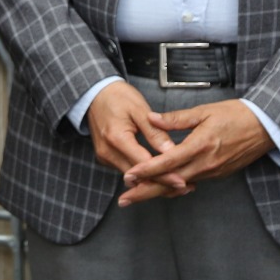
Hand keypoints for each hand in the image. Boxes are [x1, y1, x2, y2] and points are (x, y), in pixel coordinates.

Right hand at [85, 81, 180, 199]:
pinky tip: (158, 173)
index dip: (164, 175)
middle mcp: (108, 152)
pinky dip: (142, 174)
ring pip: (132, 177)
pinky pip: (126, 170)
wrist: (95, 93)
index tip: (182, 182)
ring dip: (152, 180)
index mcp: (116, 138)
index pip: (144, 164)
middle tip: (184, 186)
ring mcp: (105, 157)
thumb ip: (155, 131)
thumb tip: (171, 151)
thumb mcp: (139, 109)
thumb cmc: (118, 97)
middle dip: (161, 182)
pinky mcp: (106, 158)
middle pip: (138, 177)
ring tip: (175, 181)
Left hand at [119, 100, 272, 206]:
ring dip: (158, 191)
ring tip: (136, 195)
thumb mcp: (205, 111)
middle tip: (124, 200)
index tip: (128, 176)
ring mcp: (212, 172)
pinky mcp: (217, 174)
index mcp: (200, 145)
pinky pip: (192, 183)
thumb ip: (177, 118)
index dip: (146, 170)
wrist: (265, 127)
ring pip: (180, 186)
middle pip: (170, 183)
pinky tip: (162, 187)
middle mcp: (205, 164)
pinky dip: (175, 187)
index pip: (167, 162)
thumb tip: (152, 118)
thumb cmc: (235, 115)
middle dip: (145, 192)